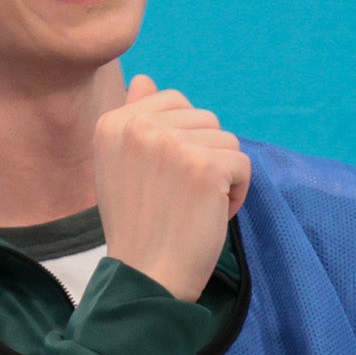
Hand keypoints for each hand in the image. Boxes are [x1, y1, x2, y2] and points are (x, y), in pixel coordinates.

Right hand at [91, 74, 244, 301]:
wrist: (146, 274)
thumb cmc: (138, 224)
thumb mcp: (120, 165)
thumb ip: (134, 118)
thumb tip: (145, 79)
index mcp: (112, 123)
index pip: (173, 101)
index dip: (181, 139)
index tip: (161, 177)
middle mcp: (138, 126)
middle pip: (204, 118)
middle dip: (203, 155)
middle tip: (177, 195)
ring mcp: (171, 144)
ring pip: (226, 141)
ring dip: (221, 175)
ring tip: (193, 205)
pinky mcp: (205, 165)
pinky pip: (243, 165)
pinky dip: (236, 193)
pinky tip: (210, 215)